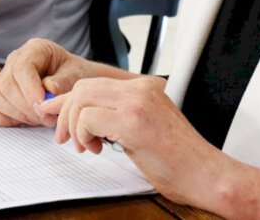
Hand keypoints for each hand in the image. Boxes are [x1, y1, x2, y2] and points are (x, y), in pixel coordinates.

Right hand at [0, 38, 87, 127]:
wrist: (73, 83)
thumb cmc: (75, 76)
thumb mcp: (78, 75)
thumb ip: (64, 81)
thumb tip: (48, 89)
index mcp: (35, 49)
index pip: (22, 67)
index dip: (30, 89)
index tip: (43, 106)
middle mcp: (15, 59)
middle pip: (6, 83)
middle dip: (26, 107)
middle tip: (47, 119)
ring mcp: (3, 76)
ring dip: (15, 114)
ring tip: (38, 119)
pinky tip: (20, 122)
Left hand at [39, 76, 231, 207]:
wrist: (206, 175)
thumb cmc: (178, 160)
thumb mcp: (143, 130)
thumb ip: (117, 118)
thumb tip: (83, 119)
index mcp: (144, 87)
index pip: (95, 83)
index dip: (69, 98)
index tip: (53, 111)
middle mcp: (141, 88)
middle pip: (84, 86)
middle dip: (66, 112)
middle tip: (66, 137)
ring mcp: (138, 102)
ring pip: (83, 98)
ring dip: (75, 125)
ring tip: (86, 146)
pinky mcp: (134, 121)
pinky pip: (89, 118)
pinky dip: (83, 134)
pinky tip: (95, 148)